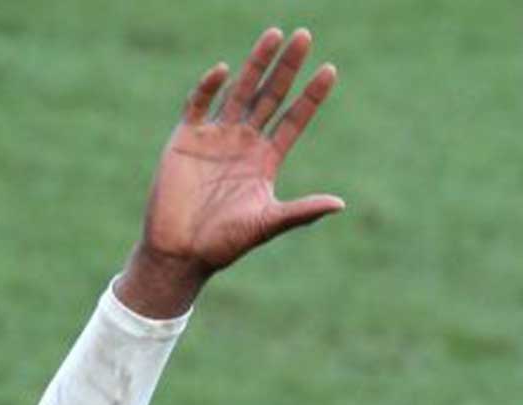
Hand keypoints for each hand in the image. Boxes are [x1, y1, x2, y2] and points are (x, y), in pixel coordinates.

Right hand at [115, 28, 343, 316]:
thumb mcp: (268, 223)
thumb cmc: (225, 243)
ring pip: (240, 91)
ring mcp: (215, 136)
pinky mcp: (186, 138)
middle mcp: (243, 142)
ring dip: (256, 64)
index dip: (311, 96)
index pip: (293, 119)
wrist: (181, 252)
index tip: (330, 69)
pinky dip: (209, 87)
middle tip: (305, 36)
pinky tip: (225, 71)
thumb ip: (301, 211)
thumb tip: (340, 204)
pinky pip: (199, 104)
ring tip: (274, 35)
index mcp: (265, 160)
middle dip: (287, 67)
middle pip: (270, 96)